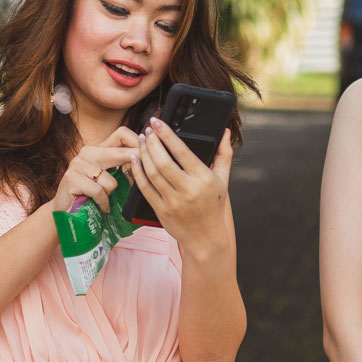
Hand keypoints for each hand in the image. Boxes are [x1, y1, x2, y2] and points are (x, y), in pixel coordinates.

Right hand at [47, 128, 140, 214]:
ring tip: (103, 199)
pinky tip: (100, 207)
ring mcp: (78, 164)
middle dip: (133, 163)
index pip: (122, 134)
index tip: (147, 154)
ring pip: (111, 181)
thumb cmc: (90, 195)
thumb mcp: (107, 177)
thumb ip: (121, 166)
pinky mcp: (72, 179)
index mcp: (99, 150)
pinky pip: (99, 192)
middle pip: (119, 153)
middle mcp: (88, 153)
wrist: (65, 211)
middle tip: (141, 174)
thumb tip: (147, 162)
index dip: (137, 142)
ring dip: (111, 194)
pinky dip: (103, 203)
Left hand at [133, 121, 232, 255]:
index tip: (157, 122)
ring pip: (152, 173)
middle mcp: (188, 190)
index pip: (182, 151)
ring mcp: (173, 201)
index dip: (167, 134)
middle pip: (163, 161)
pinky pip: (145, 188)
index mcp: (204, 179)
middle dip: (152, 142)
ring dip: (143, 154)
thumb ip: (224, 154)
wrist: (205, 238)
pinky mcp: (161, 210)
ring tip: (141, 141)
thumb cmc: (213, 206)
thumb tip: (225, 132)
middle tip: (147, 130)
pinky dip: (138, 172)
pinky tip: (135, 159)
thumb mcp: (223, 180)